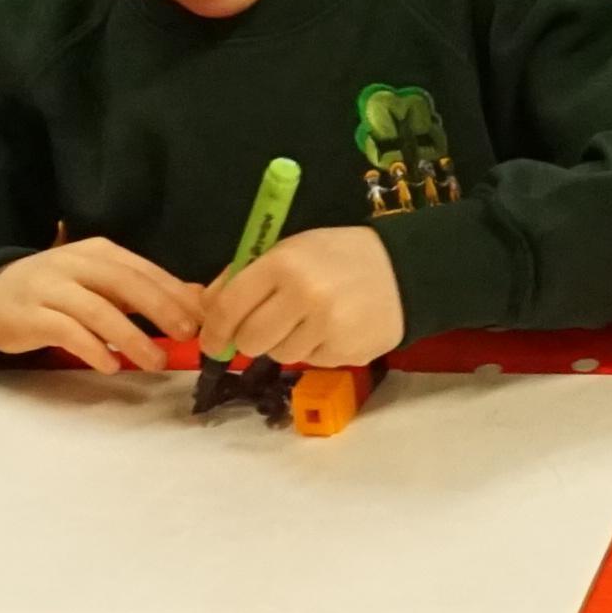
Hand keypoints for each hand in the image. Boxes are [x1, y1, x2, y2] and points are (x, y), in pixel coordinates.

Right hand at [0, 239, 203, 372]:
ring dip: (131, 337)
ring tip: (155, 362)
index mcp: (98, 252)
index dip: (175, 292)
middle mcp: (75, 264)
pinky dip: (93, 349)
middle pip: (125, 283)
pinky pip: (67, 332)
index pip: (144, 269)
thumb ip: (142, 290)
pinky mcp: (31, 316)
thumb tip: (198, 299)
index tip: (204, 318)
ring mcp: (51, 288)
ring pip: (98, 310)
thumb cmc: (57, 292)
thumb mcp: (100, 283)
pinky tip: (111, 365)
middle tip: (188, 335)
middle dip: (160, 309)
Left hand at [199, 223, 399, 373]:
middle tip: (259, 332)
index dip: (214, 330)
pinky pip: (310, 362)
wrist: (404, 270)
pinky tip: (331, 329)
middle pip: (250, 341)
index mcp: (284, 263)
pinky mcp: (346, 353)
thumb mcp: (290, 249)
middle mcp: (304, 296)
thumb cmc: (337, 256)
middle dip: (248, 340)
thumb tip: (207, 310)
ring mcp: (328, 328)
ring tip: (307, 321)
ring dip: (284, 344)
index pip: (229, 307)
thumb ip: (245, 276)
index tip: (211, 341)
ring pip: (279, 356)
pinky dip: (313, 350)